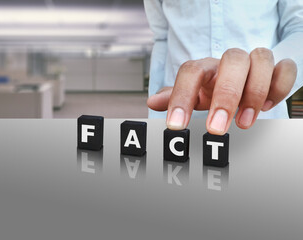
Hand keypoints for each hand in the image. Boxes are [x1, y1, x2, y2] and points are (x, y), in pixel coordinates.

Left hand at [147, 48, 296, 134]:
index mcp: (205, 67)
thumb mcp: (193, 95)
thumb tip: (153, 101)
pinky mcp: (276, 69)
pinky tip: (267, 107)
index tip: (176, 125)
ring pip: (261, 59)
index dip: (181, 96)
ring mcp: (254, 63)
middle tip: (215, 129)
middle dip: (225, 96)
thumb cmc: (212, 88)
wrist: (240, 79)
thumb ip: (174, 98)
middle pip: (231, 61)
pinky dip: (279, 87)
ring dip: (254, 93)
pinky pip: (285, 69)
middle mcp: (229, 61)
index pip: (191, 71)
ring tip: (243, 123)